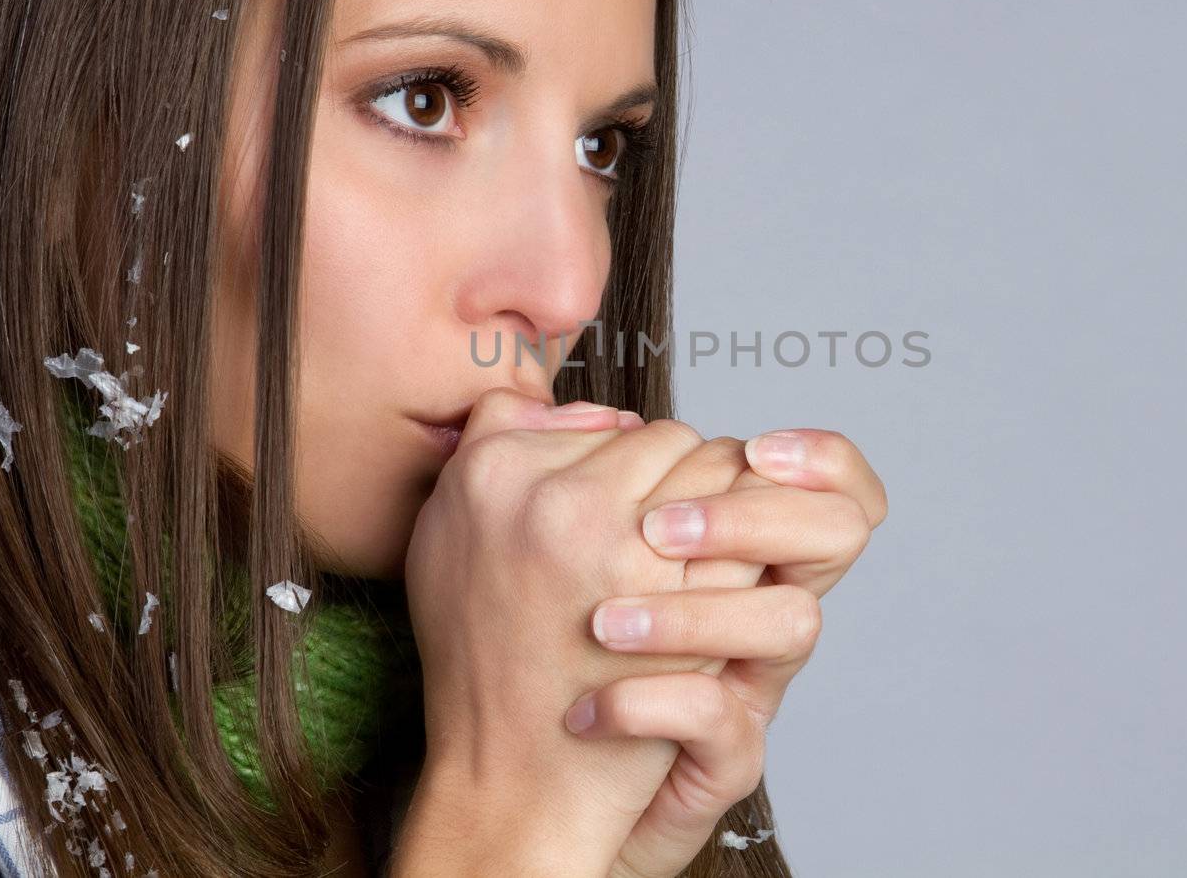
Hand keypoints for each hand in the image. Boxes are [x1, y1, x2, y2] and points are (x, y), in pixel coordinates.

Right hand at [396, 389, 769, 875]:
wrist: (507, 775)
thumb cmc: (484, 664)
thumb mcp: (445, 540)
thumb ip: (494, 453)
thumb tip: (582, 411)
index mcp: (487, 468)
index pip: (600, 420)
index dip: (626, 467)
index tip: (626, 512)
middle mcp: (549, 493)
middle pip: (665, 437)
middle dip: (681, 484)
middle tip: (676, 539)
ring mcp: (614, 538)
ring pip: (713, 470)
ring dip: (720, 515)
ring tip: (700, 564)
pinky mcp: (670, 587)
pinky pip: (739, 528)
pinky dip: (740, 554)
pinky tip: (721, 589)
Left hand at [574, 428, 888, 877]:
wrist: (534, 796)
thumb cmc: (561, 664)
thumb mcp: (575, 558)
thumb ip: (592, 485)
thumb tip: (573, 415)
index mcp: (738, 557)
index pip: (840, 491)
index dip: (826, 462)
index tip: (759, 449)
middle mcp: (762, 613)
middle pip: (833, 541)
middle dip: (748, 520)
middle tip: (654, 532)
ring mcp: (751, 689)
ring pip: (788, 626)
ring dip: (690, 617)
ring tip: (604, 625)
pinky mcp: (723, 762)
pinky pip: (720, 725)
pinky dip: (655, 710)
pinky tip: (592, 712)